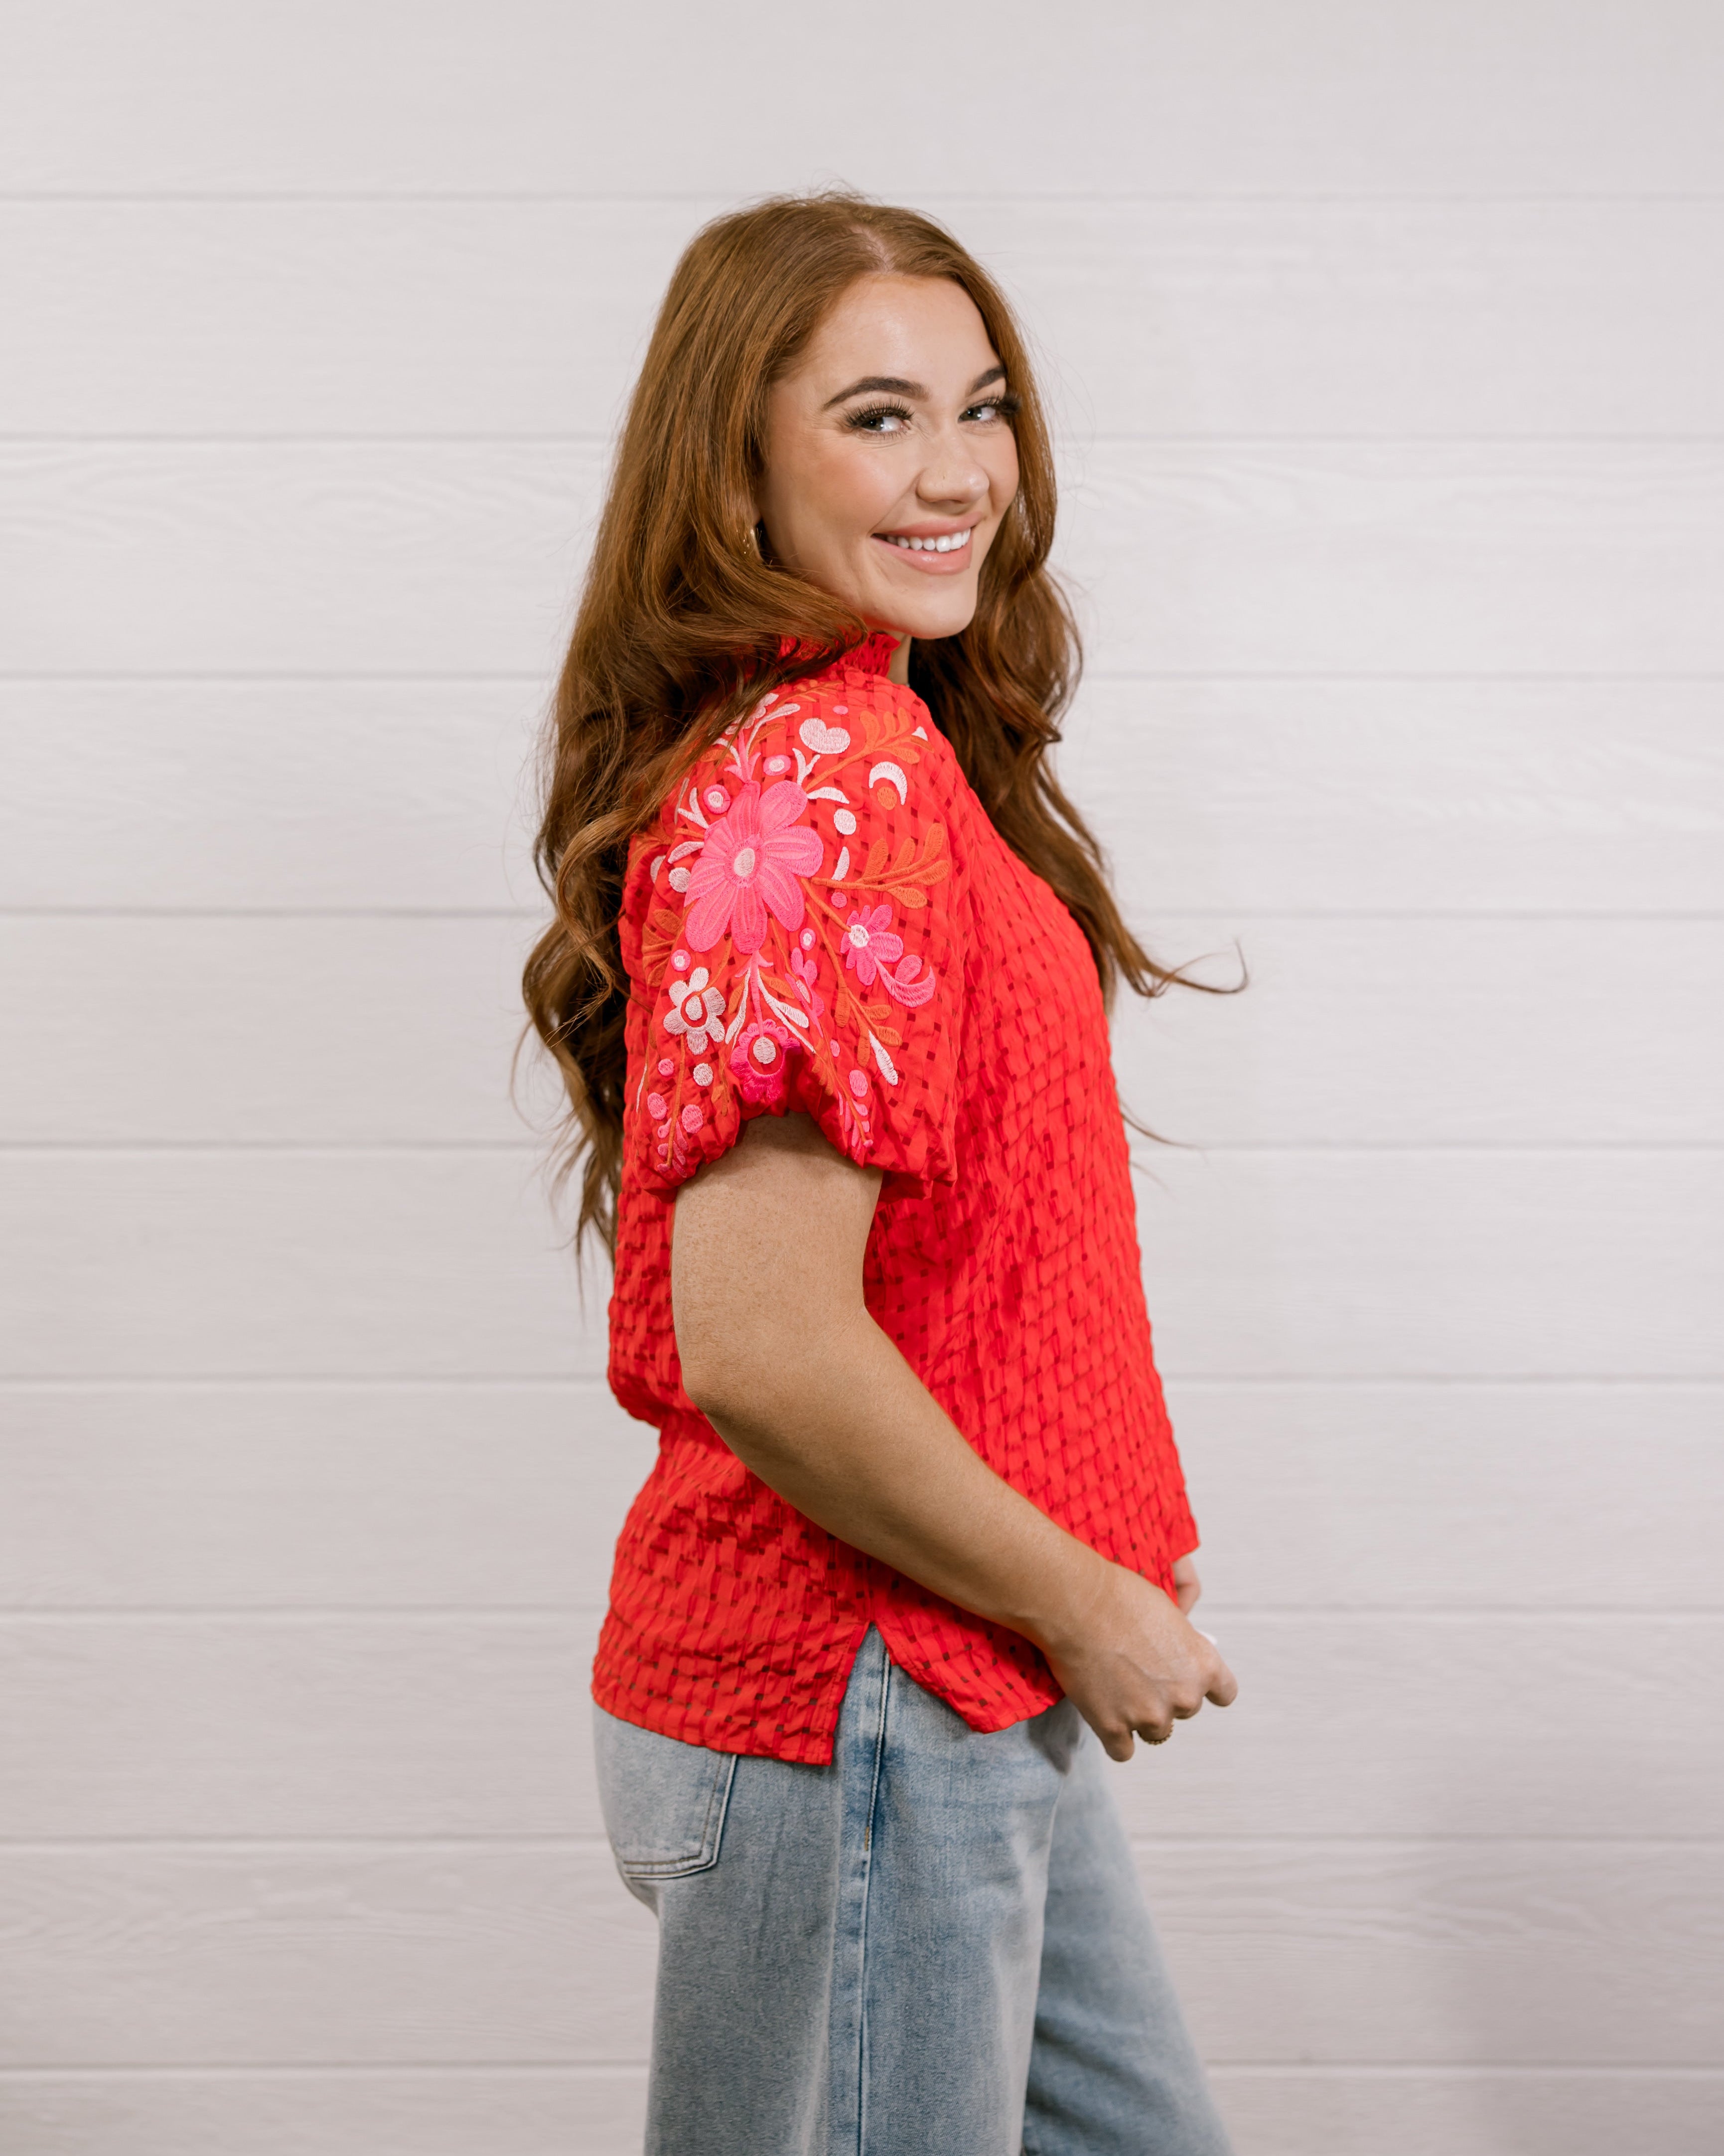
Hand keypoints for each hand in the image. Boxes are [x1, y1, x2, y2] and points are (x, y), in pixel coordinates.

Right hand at [1036, 1560, 1236, 1761]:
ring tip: (1116, 1688)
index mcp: (1203, 1666)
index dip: (1205, 1687)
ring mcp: (1148, 1715)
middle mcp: (1183, 1696)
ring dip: (1139, 1715)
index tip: (1189, 1681)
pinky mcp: (1113, 1728)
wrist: (1078, 1604)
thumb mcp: (1169, 1614)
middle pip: (1184, 1710)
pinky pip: (1123, 1751)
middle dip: (1165, 1696)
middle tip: (1138, 1672)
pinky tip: (1104, 1714)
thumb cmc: (1121, 1597)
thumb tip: (1177, 1659)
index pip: (1224, 1693)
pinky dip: (1114, 1735)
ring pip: (1155, 1731)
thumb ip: (1182, 1646)